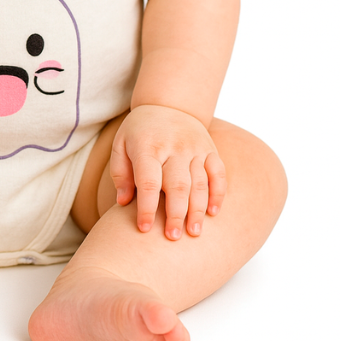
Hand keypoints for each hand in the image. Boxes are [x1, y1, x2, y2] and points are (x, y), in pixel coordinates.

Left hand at [109, 105, 225, 239]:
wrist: (169, 103)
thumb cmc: (140, 131)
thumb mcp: (121, 144)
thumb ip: (120, 173)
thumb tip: (123, 202)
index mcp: (148, 146)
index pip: (149, 181)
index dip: (147, 207)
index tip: (144, 229)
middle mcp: (173, 147)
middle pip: (177, 185)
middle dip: (176, 214)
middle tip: (172, 237)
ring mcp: (195, 148)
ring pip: (200, 182)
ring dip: (198, 210)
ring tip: (193, 233)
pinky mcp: (210, 149)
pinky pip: (219, 173)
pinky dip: (218, 194)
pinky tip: (213, 213)